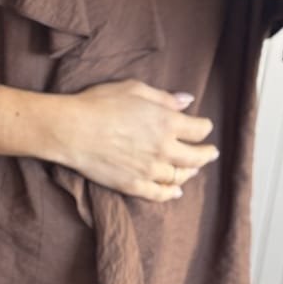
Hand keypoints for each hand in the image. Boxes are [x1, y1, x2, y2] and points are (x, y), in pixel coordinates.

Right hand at [59, 79, 218, 202]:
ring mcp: (149, 169)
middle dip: (206, 154)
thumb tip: (187, 101)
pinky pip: (159, 194)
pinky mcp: (134, 185)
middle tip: (211, 153)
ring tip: (193, 170)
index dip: (204, 127)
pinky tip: (174, 190)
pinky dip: (170, 193)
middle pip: (196, 157)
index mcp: (167, 122)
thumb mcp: (134, 89)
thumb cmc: (99, 103)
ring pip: (179, 176)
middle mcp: (164, 148)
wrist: (71, 129)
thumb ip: (164, 98)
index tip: (203, 126)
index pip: (199, 129)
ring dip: (190, 172)